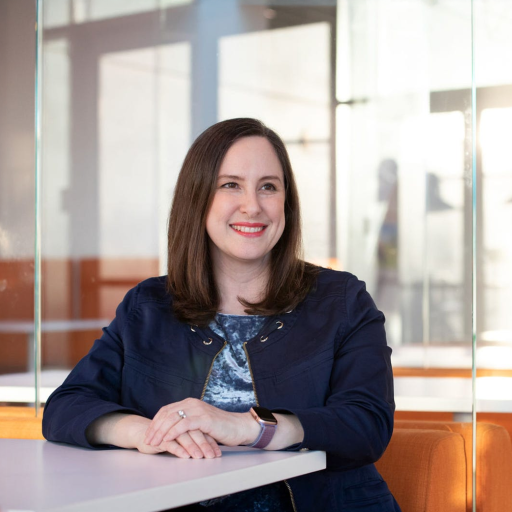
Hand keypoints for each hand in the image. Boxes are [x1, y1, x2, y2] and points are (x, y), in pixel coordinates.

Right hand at [86, 413, 221, 458]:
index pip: (201, 429)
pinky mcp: (159, 438)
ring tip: (200, 457)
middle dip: (204, 444)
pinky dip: (179, 449)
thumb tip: (212, 445)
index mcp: (186, 418)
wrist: (142, 433)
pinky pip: (170, 443)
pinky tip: (185, 456)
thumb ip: (195, 435)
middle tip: (212, 455)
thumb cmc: (166, 435)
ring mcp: (168, 428)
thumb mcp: (183, 434)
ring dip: (193, 447)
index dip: (210, 440)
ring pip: (183, 437)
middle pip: (194, 432)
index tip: (218, 452)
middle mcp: (178, 421)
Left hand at [144, 398, 258, 450]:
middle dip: (154, 428)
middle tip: (147, 440)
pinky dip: (173, 432)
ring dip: (161, 431)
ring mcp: (197, 410)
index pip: (166, 410)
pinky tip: (167, 440)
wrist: (238, 427)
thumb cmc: (220, 428)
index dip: (155, 422)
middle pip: (166, 413)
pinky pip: (183, 424)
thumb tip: (171, 432)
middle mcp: (192, 403)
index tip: (148, 433)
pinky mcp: (203, 418)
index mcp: (189, 403)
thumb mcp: (200, 424)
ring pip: (172, 418)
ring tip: (154, 442)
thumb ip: (187, 423)